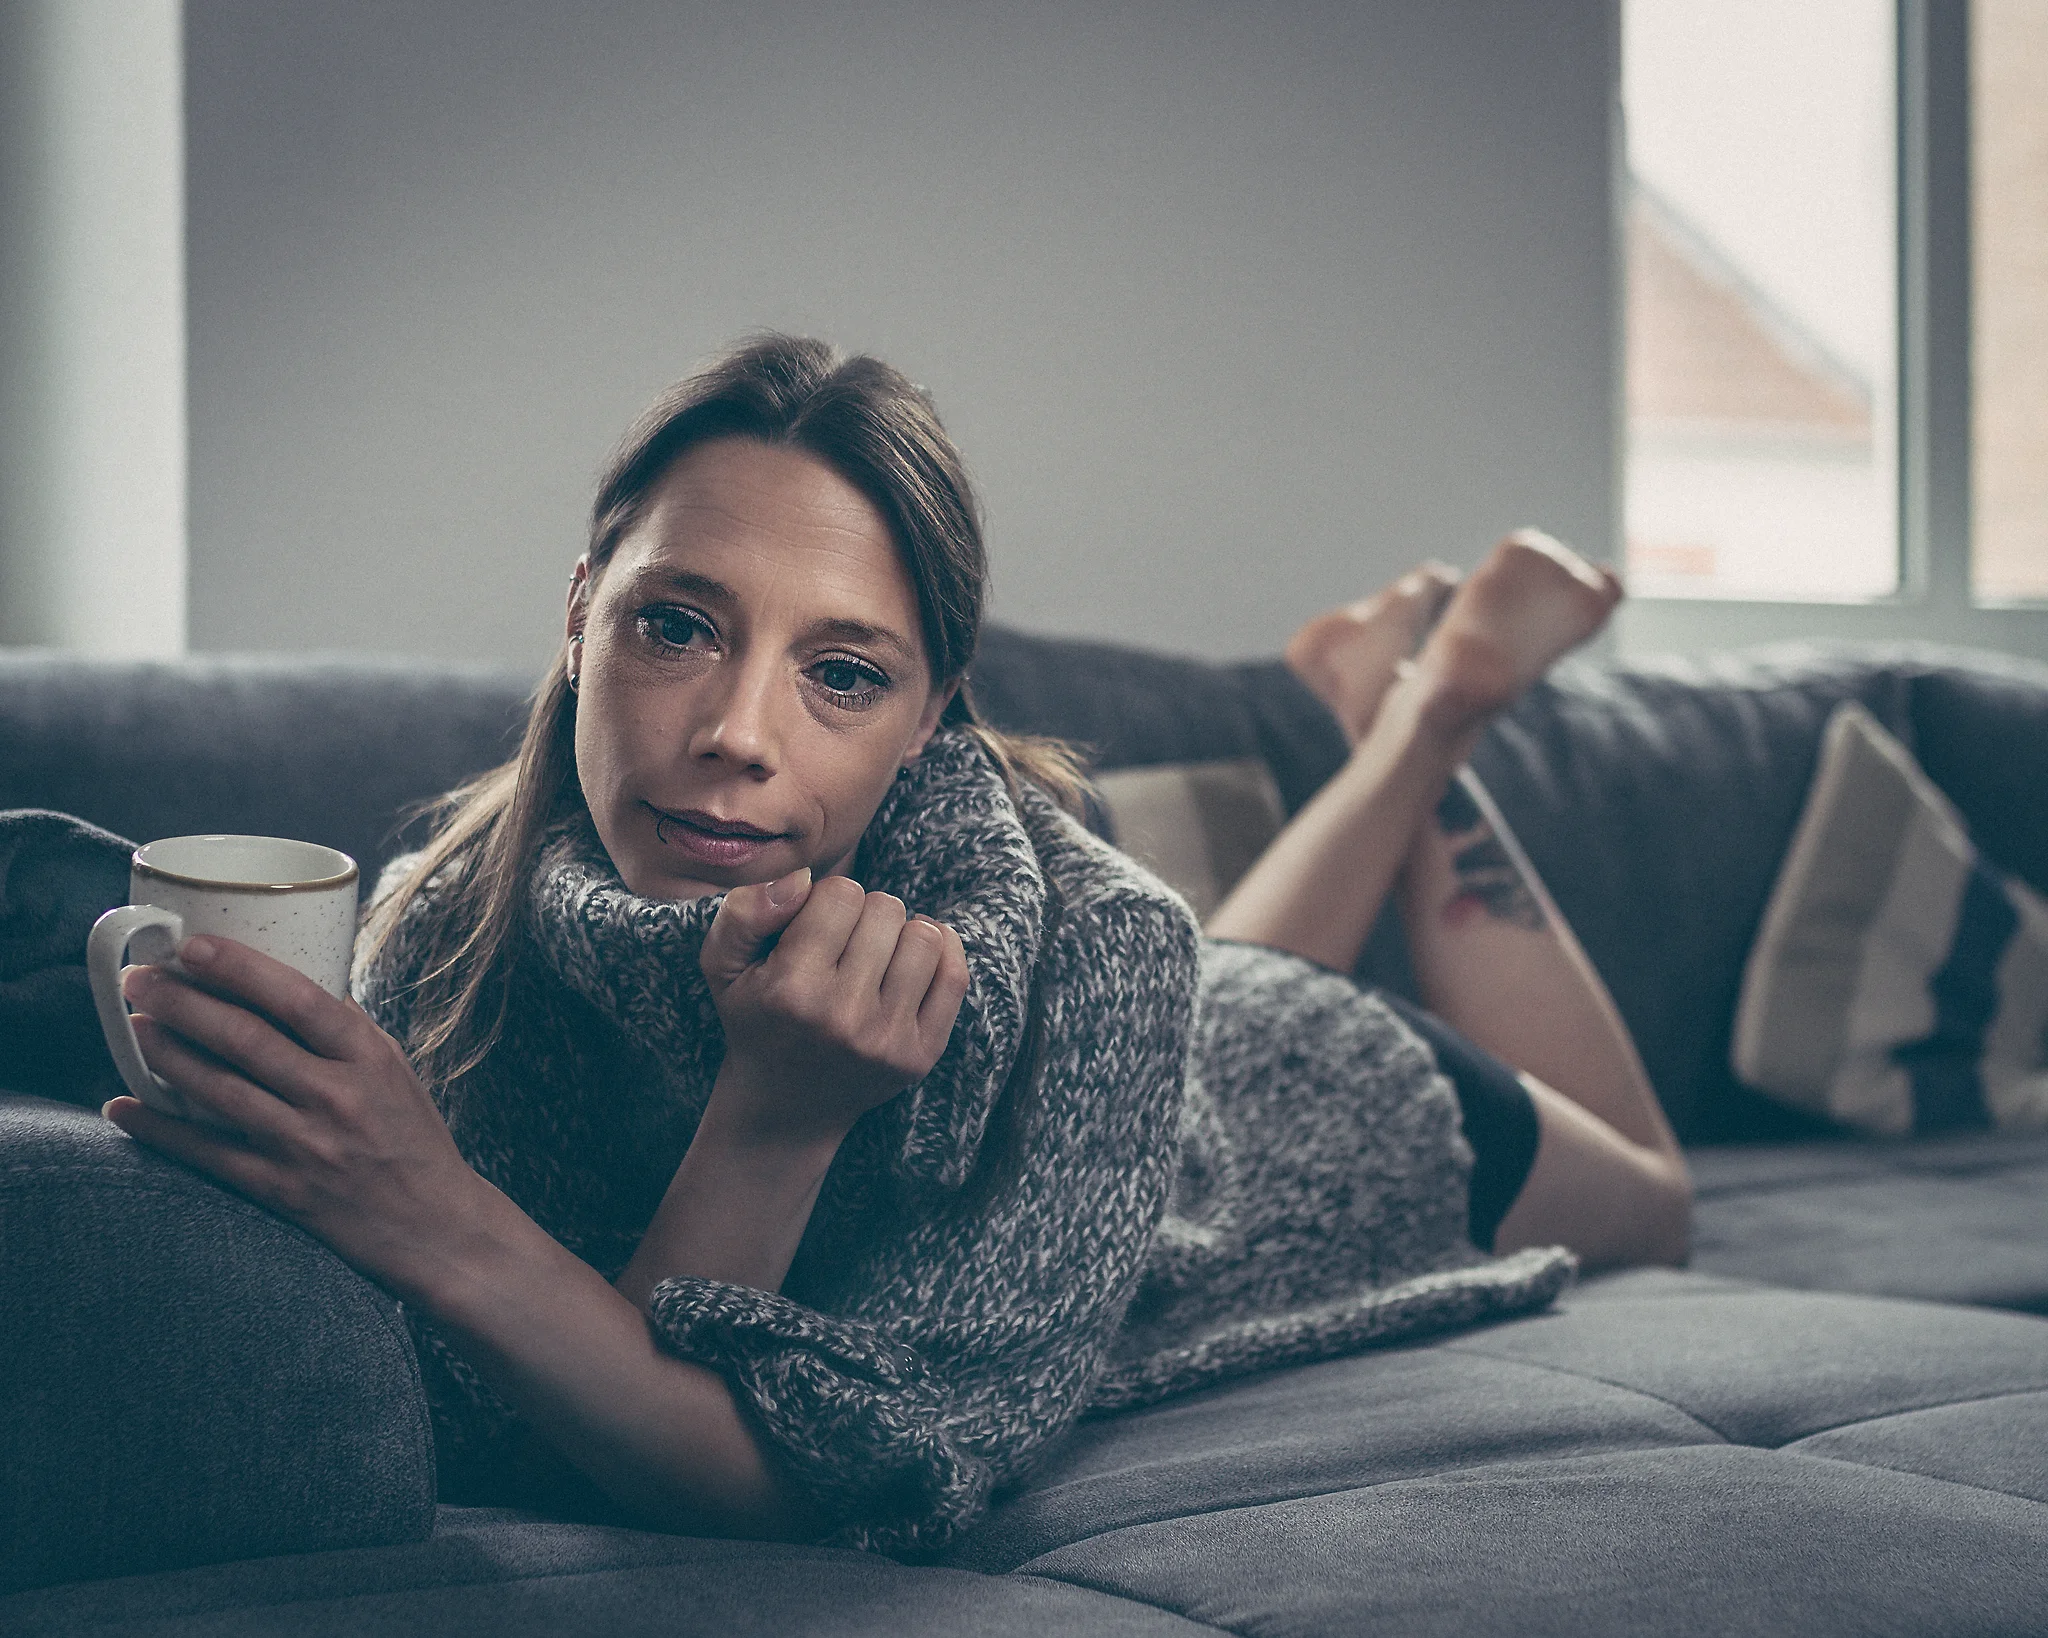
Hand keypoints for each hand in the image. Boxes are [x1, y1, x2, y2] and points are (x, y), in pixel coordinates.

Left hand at [100, 935, 482, 1303]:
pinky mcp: (281, 1190)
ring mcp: (306, 1146)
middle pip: (246, 1039)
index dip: (241, 969)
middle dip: (184, 1003)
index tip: (194, 946)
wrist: (434, 1225)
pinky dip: (160, 1129)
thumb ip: (345, 1030)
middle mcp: (337, 1097)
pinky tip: (122, 1107)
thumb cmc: (412, 1138)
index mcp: (368, 1058)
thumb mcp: (394, 1071)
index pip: (299, 1000)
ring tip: (135, 1025)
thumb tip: (291, 979)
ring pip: (220, 1090)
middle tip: (141, 979)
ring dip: (168, 1054)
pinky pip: (207, 1153)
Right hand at [698, 868, 969, 1149]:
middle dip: (865, 915)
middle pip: (886, 909)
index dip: (828, 900)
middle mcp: (842, 1017)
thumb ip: (746, 910)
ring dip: (901, 934)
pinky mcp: (920, 1056)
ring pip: (925, 937)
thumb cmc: (756, 1016)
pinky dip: (941, 951)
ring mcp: (886, 1040)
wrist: (784, 1105)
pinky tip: (911, 955)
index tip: (815, 927)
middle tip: (843, 945)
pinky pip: (954, 975)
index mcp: (790, 989)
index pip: (842, 893)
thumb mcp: (722, 964)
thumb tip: (801, 877)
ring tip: (875, 954)